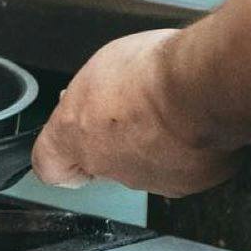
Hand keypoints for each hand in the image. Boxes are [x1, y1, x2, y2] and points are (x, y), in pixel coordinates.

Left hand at [32, 29, 239, 197]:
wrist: (200, 88)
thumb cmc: (150, 71)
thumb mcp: (103, 66)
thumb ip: (92, 95)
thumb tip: (96, 99)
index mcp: (74, 134)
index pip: (49, 166)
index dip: (61, 159)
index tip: (72, 144)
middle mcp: (106, 164)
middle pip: (102, 161)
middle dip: (117, 139)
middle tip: (135, 109)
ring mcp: (146, 179)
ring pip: (143, 166)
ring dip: (153, 145)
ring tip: (171, 111)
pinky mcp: (184, 185)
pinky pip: (181, 169)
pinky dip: (187, 153)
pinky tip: (194, 126)